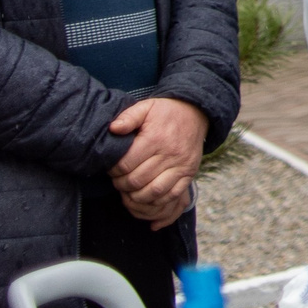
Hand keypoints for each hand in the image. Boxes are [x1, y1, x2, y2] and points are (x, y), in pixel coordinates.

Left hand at [110, 97, 207, 226]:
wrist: (196, 113)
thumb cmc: (166, 112)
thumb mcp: (146, 107)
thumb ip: (128, 117)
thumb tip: (113, 129)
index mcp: (155, 138)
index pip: (126, 164)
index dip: (113, 170)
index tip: (111, 168)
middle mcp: (170, 154)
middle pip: (137, 180)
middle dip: (121, 184)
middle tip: (118, 180)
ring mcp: (181, 165)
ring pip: (153, 191)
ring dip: (136, 196)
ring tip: (129, 190)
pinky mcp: (189, 173)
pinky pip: (171, 195)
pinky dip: (156, 200)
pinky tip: (146, 195)